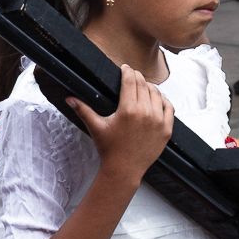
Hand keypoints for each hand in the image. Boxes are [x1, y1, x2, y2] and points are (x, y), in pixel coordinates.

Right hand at [64, 64, 173, 186]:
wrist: (124, 170)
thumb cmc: (109, 148)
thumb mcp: (95, 127)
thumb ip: (83, 110)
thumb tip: (68, 98)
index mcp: (128, 110)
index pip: (130, 81)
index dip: (127, 71)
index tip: (125, 67)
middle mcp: (145, 113)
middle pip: (144, 85)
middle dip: (137, 77)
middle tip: (133, 75)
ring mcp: (158, 121)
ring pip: (157, 94)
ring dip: (150, 87)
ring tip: (144, 86)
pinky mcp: (166, 130)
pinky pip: (169, 108)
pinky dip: (163, 101)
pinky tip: (157, 100)